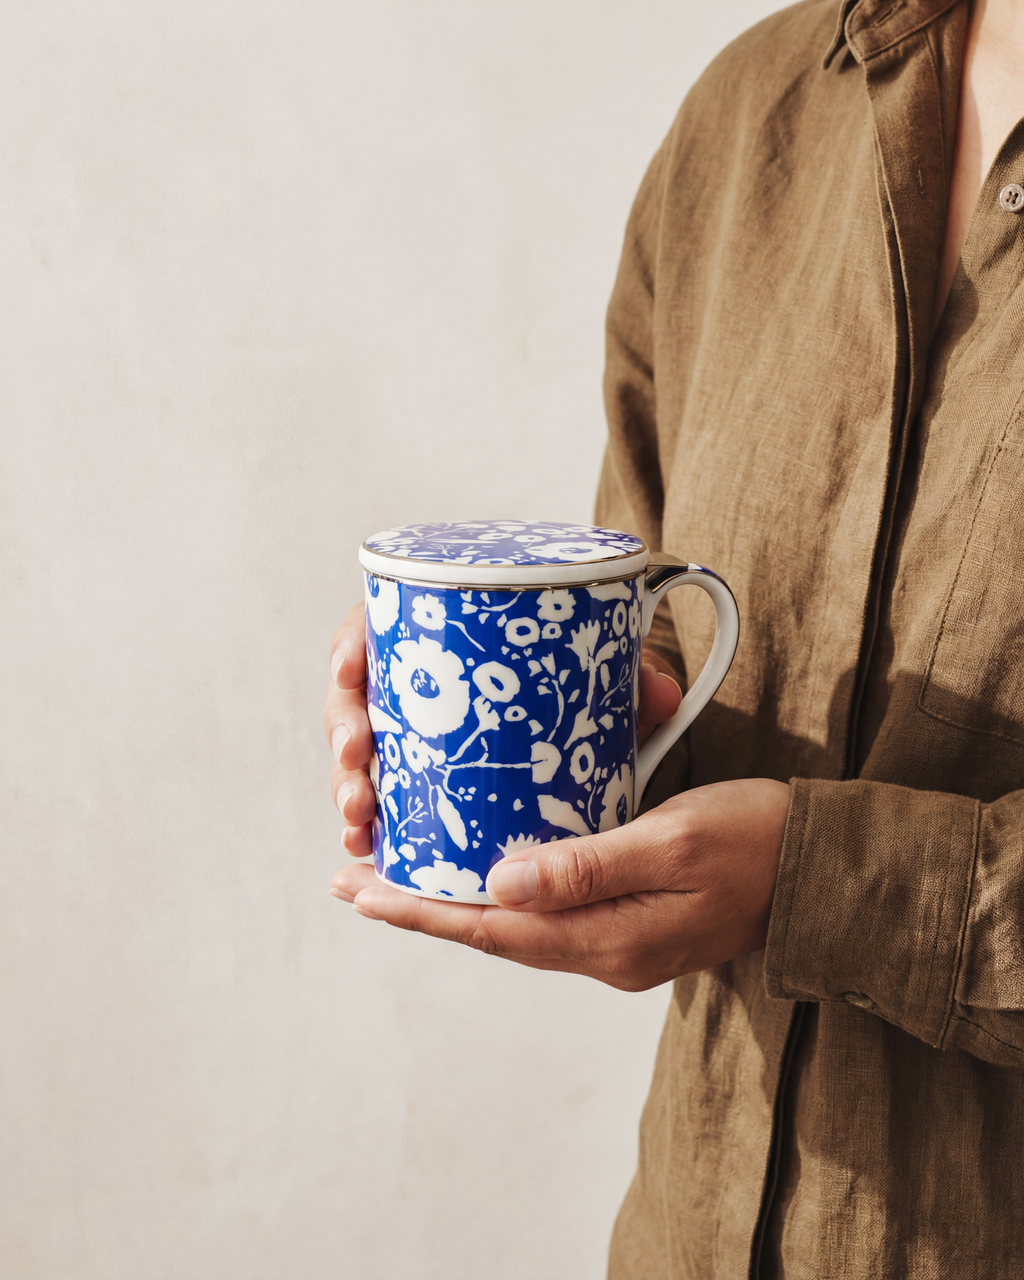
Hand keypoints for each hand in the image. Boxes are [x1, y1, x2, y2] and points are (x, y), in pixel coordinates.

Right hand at [323, 597, 681, 858]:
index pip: (376, 622)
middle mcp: (413, 679)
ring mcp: (407, 729)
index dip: (350, 644)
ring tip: (359, 818)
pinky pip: (378, 794)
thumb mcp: (602, 676)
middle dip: (342, 729)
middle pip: (354, 694)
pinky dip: (368, 821)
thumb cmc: (581, 682)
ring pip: (358, 752)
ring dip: (346, 784)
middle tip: (357, 756)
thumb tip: (657, 695)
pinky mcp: (414, 775)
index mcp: (438, 632)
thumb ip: (626, 681)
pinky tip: (366, 847)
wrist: (585, 707)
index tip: (349, 668)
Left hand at [330, 778, 790, 990]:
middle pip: (494, 935)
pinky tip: (481, 879)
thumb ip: (587, 867)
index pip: (494, 928)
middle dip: (423, 908)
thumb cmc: (757, 839)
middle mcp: (605, 953)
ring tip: (400, 879)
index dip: (425, 908)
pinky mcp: (629, 927)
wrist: (823, 872)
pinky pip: (547, 919)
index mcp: (611, 939)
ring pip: (516, 930)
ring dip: (456, 906)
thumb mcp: (674, 839)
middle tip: (357, 882)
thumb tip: (499, 886)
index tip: (364, 890)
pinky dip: (501, 901)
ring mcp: (618, 945)